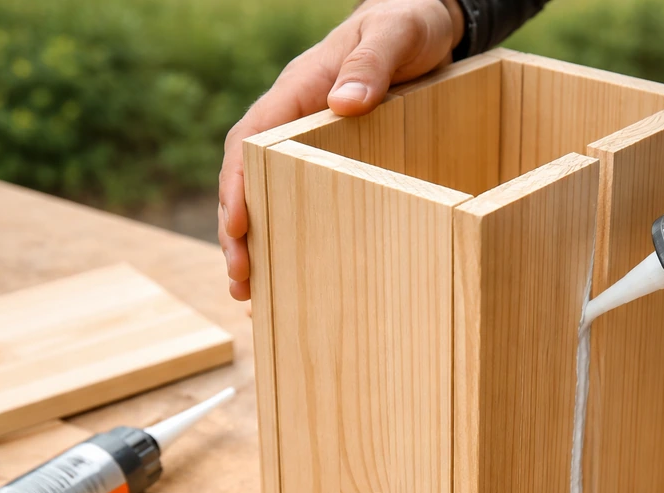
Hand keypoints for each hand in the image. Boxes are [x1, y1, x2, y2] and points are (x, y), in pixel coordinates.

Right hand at [218, 0, 463, 300]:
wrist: (426, 22)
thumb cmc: (406, 23)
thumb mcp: (394, 35)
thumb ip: (371, 65)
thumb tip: (345, 104)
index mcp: (297, 91)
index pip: (250, 144)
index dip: (237, 189)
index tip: (237, 230)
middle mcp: (294, 120)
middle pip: (248, 180)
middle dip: (238, 232)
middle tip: (241, 283)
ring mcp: (310, 142)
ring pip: (269, 195)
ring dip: (258, 243)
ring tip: (252, 295)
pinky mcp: (333, 159)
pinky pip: (303, 197)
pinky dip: (291, 233)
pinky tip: (293, 271)